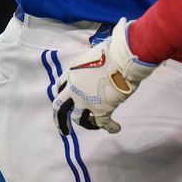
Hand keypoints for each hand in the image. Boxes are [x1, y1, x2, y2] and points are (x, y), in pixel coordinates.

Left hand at [52, 18, 157, 134]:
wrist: (123, 59)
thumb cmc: (111, 50)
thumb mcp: (93, 53)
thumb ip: (91, 61)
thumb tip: (101, 53)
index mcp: (71, 74)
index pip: (59, 87)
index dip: (62, 95)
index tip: (65, 100)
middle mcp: (74, 90)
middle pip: (59, 109)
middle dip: (59, 121)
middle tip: (64, 130)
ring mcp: (86, 102)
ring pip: (79, 119)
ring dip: (86, 124)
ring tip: (93, 126)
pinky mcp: (101, 111)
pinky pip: (103, 124)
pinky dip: (110, 127)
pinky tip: (116, 128)